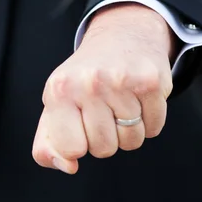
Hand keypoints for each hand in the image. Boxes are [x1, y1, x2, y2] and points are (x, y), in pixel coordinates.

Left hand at [32, 4, 175, 173]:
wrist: (121, 34)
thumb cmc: (83, 79)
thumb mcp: (55, 105)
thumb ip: (47, 144)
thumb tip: (68, 167)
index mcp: (59, 91)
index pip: (70, 149)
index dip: (78, 145)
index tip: (79, 126)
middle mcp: (89, 84)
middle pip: (104, 149)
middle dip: (105, 138)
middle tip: (102, 111)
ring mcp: (121, 81)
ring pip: (132, 141)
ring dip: (128, 131)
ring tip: (120, 104)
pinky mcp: (150, 82)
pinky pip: (154, 128)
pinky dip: (149, 121)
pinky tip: (138, 99)